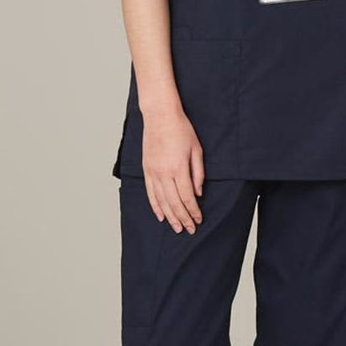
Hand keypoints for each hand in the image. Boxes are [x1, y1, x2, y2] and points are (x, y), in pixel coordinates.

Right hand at [141, 104, 204, 232]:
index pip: (187, 197)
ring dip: (169, 216)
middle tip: (189, 230)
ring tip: (176, 228)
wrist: (160, 115)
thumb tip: (198, 193)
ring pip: (161, 201)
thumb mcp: (196, 149)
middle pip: (174, 203)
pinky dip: (155, 206)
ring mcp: (153, 172)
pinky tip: (160, 216)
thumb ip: (198, 173)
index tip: (198, 220)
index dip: (193, 211)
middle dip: (183, 218)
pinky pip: (150, 193)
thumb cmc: (181, 129)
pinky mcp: (146, 170)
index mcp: (179, 168)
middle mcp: (164, 173)